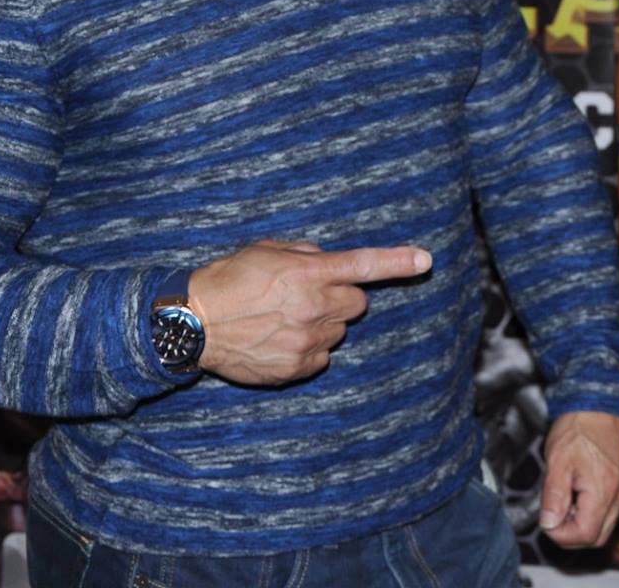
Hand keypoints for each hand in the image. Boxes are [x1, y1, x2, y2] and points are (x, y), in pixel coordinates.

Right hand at [190, 239, 429, 385]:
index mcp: (307, 273)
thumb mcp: (267, 250)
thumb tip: (329, 262)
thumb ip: (307, 254)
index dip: (397, 262)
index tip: (425, 260)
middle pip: (356, 303)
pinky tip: (278, 340)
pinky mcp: (297, 368)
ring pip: (339, 331)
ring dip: (322, 323)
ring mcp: (306, 341)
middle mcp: (313, 307)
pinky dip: (308, 349)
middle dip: (340, 297)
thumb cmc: (228, 279)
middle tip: (306, 295)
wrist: (193, 324)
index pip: (363, 265)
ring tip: (283, 318)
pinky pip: (322, 357)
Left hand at [538, 410, 618, 546]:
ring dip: (583, 522)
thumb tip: (549, 524)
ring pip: (606, 524)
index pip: (586, 534)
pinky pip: (611, 508)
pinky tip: (579, 491)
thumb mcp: (558, 461)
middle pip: (598, 536)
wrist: (600, 400)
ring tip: (566, 500)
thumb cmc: (578, 426)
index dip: (563, 535)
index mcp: (603, 490)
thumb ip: (554, 497)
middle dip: (573, 534)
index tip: (548, 522)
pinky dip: (593, 509)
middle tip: (555, 515)